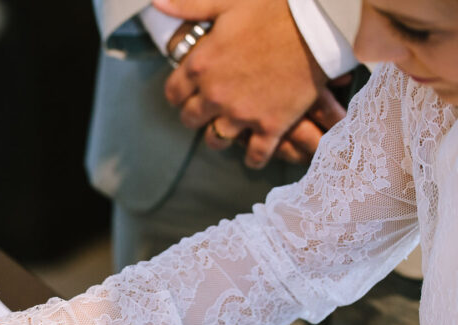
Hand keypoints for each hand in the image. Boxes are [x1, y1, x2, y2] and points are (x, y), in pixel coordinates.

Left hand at [155, 0, 328, 168]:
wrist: (321, 25)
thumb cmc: (274, 9)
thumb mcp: (227, 2)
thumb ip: (188, 6)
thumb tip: (156, 1)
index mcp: (200, 66)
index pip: (173, 93)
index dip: (178, 94)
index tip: (186, 93)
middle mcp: (215, 95)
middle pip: (190, 119)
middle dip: (196, 114)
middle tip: (208, 109)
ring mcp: (242, 114)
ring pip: (216, 140)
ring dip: (219, 136)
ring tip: (227, 129)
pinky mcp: (271, 125)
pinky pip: (256, 155)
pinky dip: (255, 157)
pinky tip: (255, 153)